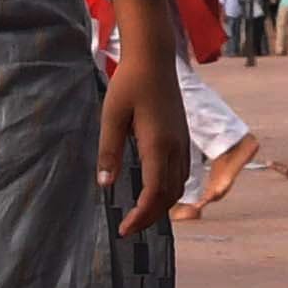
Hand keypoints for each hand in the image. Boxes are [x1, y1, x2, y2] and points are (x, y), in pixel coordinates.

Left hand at [98, 0, 188, 231]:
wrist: (154, 57)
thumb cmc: (130, 84)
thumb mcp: (112, 116)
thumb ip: (109, 151)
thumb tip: (105, 184)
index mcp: (158, 145)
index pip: (154, 193)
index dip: (140, 216)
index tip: (123, 229)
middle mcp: (175, 147)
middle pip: (169, 195)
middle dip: (151, 217)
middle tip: (129, 227)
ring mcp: (182, 142)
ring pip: (178, 185)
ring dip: (162, 205)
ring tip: (140, 213)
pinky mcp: (182, 136)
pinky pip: (181, 172)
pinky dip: (169, 189)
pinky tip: (154, 190)